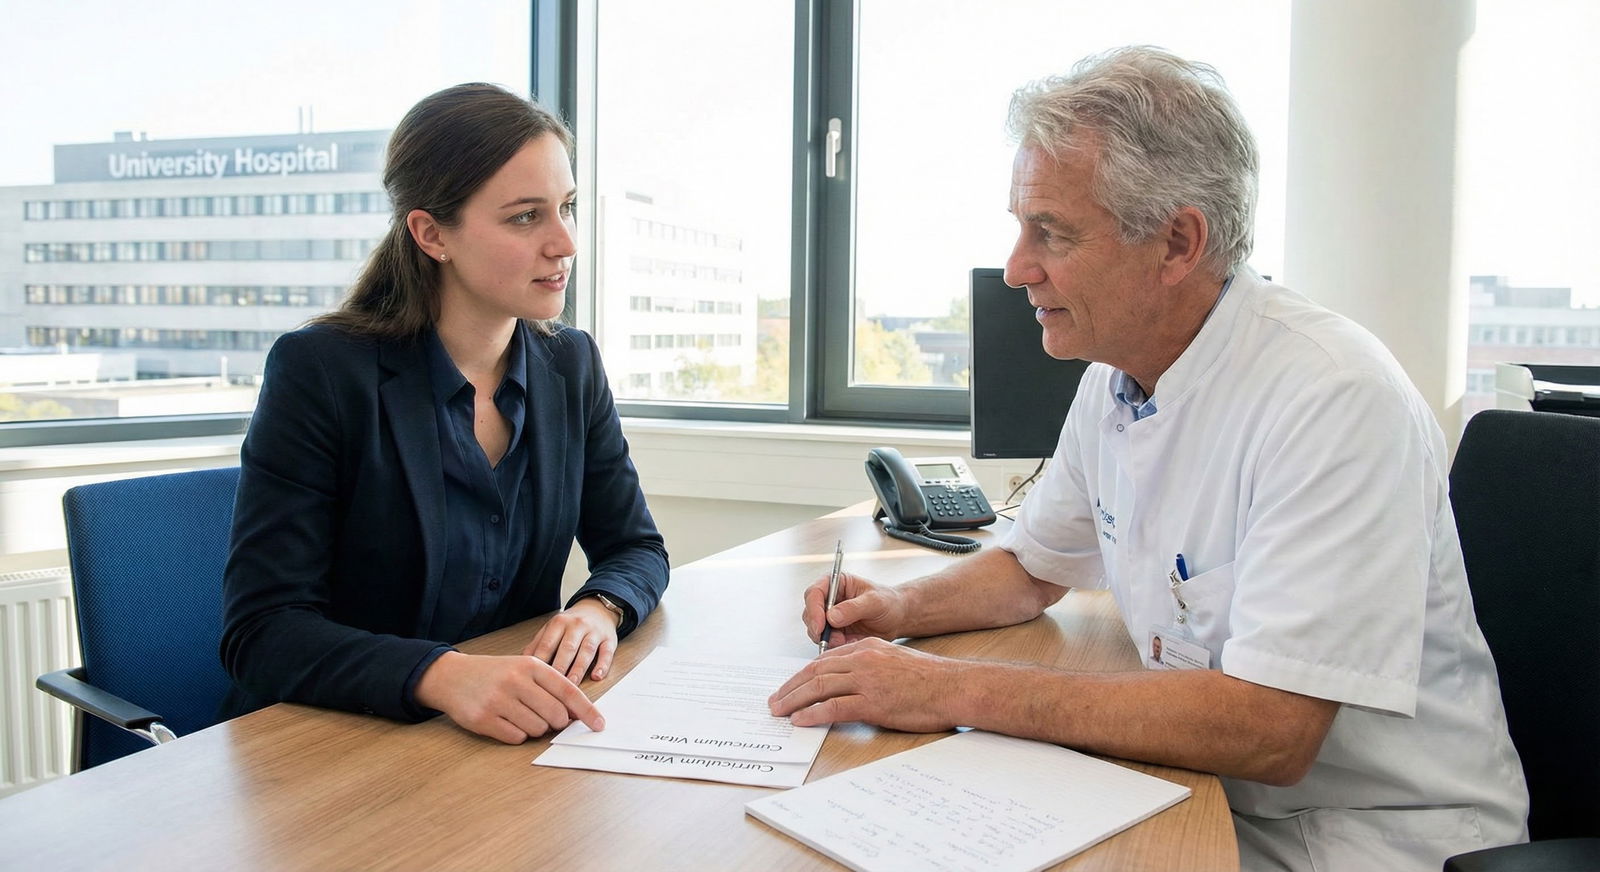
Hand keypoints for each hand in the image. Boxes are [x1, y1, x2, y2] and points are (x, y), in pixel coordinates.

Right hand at [415, 652, 603, 743]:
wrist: (451, 676)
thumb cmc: (495, 673)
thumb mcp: (523, 669)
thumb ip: (550, 686)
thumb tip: (577, 713)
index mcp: (531, 665)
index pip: (568, 691)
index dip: (587, 711)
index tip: (599, 724)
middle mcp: (516, 681)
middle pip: (556, 715)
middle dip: (557, 722)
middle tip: (546, 718)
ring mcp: (498, 700)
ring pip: (537, 729)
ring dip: (535, 729)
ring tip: (520, 715)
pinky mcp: (483, 719)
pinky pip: (516, 738)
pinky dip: (517, 735)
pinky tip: (505, 722)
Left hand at [523, 598, 618, 682]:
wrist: (598, 609)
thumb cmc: (571, 625)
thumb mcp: (552, 629)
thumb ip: (538, 644)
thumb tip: (522, 663)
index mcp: (559, 623)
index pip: (548, 644)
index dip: (541, 662)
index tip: (534, 679)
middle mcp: (577, 625)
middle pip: (567, 648)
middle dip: (560, 668)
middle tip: (552, 687)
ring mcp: (594, 632)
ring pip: (587, 651)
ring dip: (579, 669)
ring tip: (572, 686)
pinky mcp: (610, 639)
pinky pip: (607, 652)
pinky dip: (603, 665)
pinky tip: (597, 676)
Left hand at [767, 638, 965, 731]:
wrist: (954, 687)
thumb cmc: (930, 680)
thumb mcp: (894, 661)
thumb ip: (869, 667)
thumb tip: (846, 683)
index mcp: (867, 648)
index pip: (824, 660)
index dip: (801, 675)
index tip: (788, 687)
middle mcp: (863, 659)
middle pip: (815, 672)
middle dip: (790, 687)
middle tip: (774, 701)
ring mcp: (867, 680)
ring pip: (819, 687)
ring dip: (794, 700)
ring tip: (779, 712)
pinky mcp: (873, 702)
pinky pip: (834, 707)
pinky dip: (813, 714)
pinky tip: (800, 720)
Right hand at [803, 571, 904, 649]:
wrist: (897, 618)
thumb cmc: (888, 602)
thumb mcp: (875, 601)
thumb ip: (853, 607)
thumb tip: (831, 616)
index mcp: (836, 583)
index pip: (814, 593)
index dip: (813, 609)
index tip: (820, 626)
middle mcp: (828, 599)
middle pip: (809, 613)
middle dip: (818, 629)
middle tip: (833, 639)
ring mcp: (829, 617)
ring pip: (815, 630)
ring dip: (827, 639)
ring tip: (847, 641)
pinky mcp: (834, 632)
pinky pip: (826, 642)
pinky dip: (835, 646)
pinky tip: (851, 643)